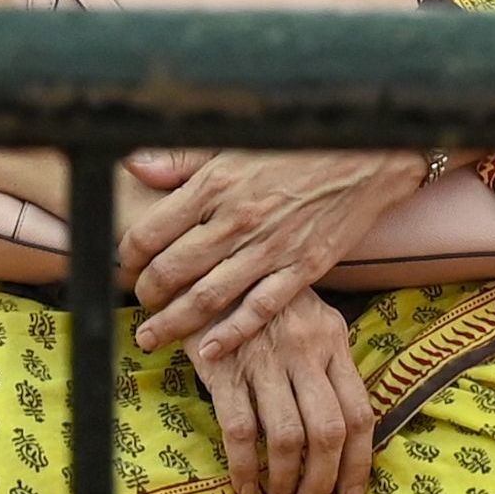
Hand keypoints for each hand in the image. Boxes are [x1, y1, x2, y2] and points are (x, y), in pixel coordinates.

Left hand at [119, 144, 422, 353]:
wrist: (367, 154)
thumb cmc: (298, 144)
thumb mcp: (234, 141)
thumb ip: (183, 158)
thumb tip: (134, 165)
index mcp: (214, 184)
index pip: (151, 230)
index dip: (129, 255)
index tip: (127, 265)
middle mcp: (236, 219)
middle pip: (172, 270)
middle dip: (146, 294)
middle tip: (137, 304)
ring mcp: (269, 248)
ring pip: (207, 297)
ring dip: (173, 323)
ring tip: (151, 339)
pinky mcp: (301, 269)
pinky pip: (258, 309)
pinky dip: (229, 334)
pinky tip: (207, 352)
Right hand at [182, 284, 377, 493]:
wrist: (207, 266)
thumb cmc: (261, 300)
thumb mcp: (308, 318)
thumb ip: (327, 361)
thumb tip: (344, 425)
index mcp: (332, 339)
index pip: (360, 411)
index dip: (360, 462)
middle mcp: (305, 350)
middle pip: (329, 431)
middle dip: (323, 481)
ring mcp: (264, 360)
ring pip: (288, 437)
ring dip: (286, 481)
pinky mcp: (224, 369)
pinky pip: (240, 431)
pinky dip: (244, 468)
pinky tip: (245, 488)